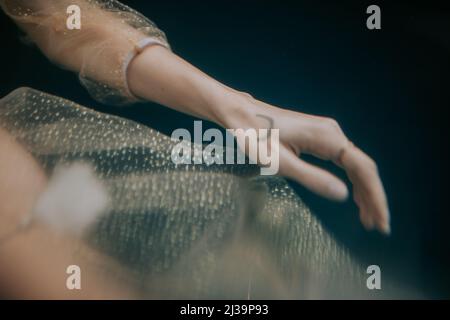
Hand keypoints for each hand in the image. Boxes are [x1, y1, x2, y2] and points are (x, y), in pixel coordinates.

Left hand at [222, 91, 389, 234]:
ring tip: (368, 217)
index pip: (363, 169)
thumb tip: (342, 195)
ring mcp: (327, 134)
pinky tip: (353, 196)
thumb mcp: (280, 163)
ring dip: (364, 191)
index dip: (375, 196)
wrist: (242, 115)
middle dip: (372, 197)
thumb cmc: (255, 137)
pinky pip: (343, 161)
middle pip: (363, 168)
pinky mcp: (319, 138)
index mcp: (327, 137)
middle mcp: (332, 133)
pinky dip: (351, 180)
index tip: (381, 221)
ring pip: (355, 165)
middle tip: (378, 226)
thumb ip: (311, 178)